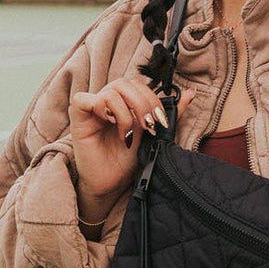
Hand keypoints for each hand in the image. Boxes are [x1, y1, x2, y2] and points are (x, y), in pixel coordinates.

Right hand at [69, 78, 195, 217]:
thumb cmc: (126, 161)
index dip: (152, 99)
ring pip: (111, 90)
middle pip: (126, 83)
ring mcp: (92, 109)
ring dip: (126, 112)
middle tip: (148, 126)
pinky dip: (102, 108)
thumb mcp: (152, 134)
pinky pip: (85, 99)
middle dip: (143, 104)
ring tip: (128, 135)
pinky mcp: (78, 118)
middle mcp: (107, 102)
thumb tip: (191, 93)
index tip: (160, 121)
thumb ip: (169, 114)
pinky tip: (109, 124)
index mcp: (124, 103)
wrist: (110, 184)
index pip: (138, 85)